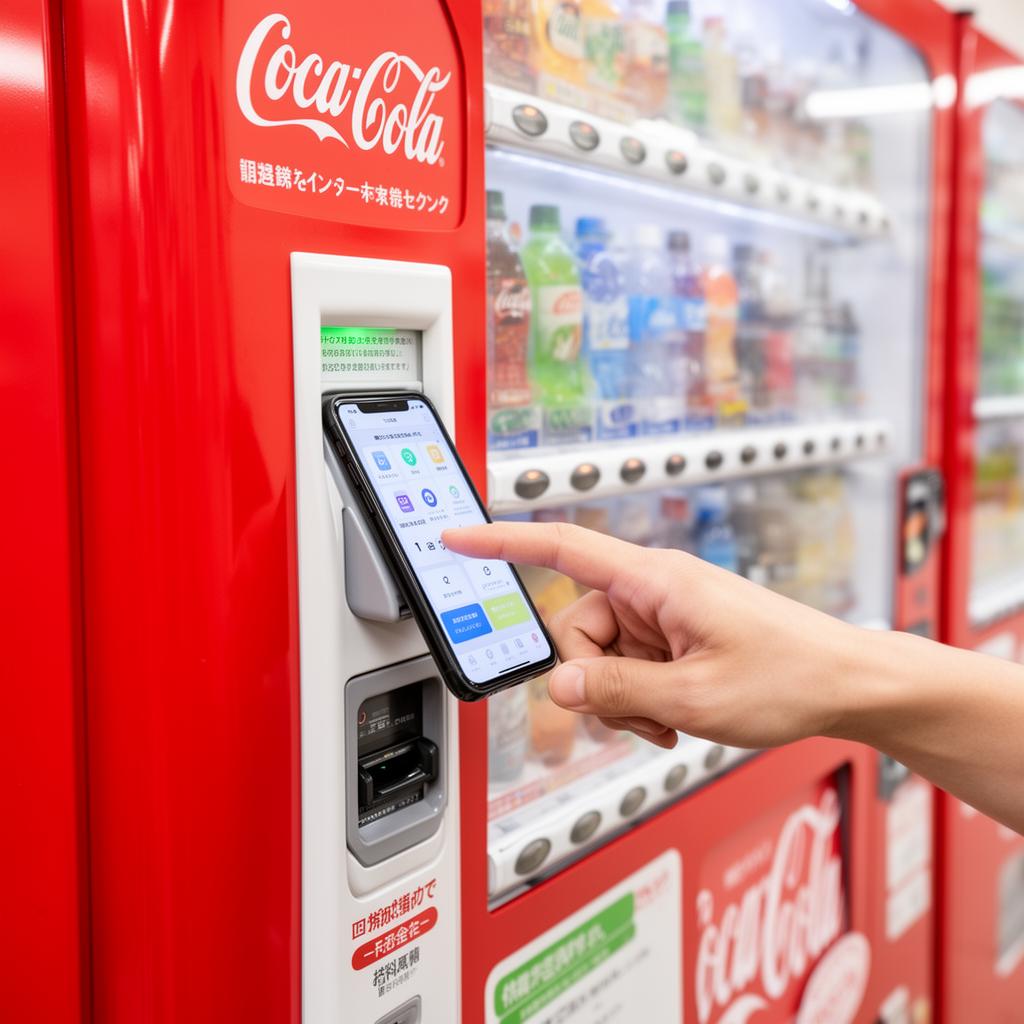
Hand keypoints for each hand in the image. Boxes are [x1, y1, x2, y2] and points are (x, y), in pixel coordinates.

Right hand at [443, 522, 863, 750]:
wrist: (847, 683)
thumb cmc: (790, 674)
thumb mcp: (693, 695)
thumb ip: (616, 689)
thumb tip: (557, 686)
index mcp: (654, 579)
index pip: (561, 547)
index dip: (501, 541)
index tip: (457, 537)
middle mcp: (654, 588)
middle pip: (577, 628)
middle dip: (597, 682)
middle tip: (643, 715)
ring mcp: (665, 611)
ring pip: (603, 654)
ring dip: (623, 696)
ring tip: (670, 719)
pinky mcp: (676, 632)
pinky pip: (631, 663)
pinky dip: (642, 695)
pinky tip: (675, 715)